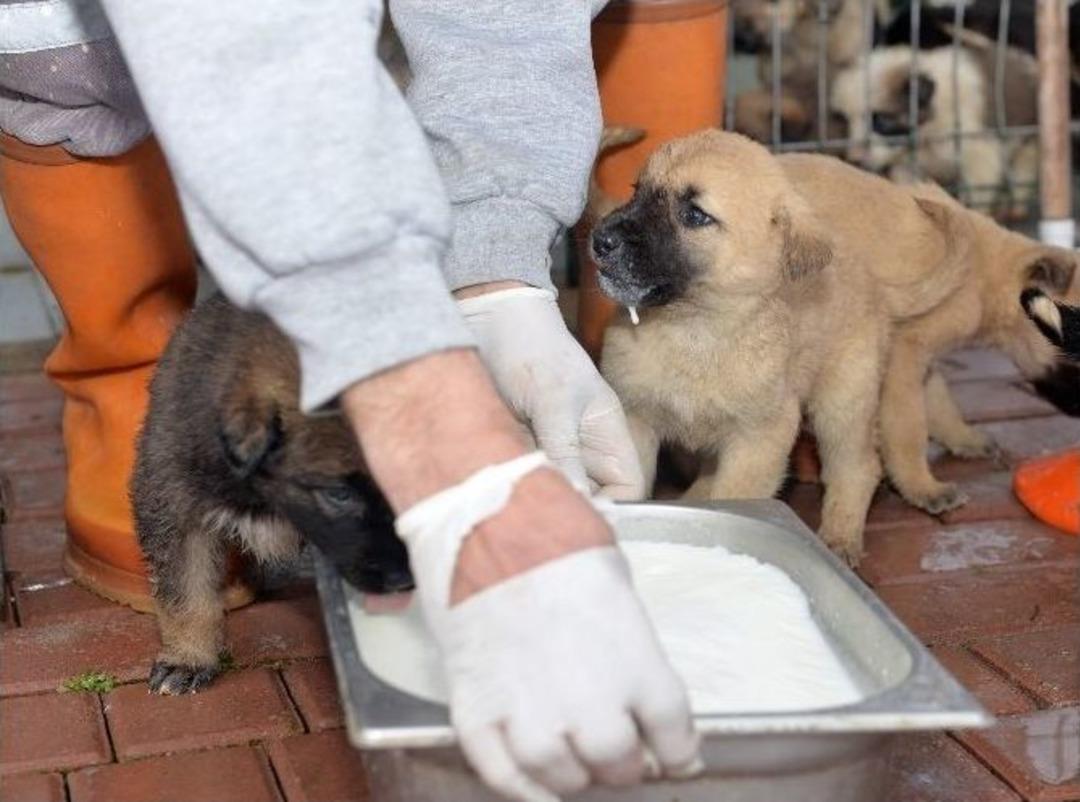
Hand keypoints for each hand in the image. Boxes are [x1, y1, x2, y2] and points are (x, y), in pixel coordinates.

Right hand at [398, 459, 701, 801]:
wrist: (485, 520)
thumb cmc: (556, 536)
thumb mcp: (616, 584)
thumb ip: (629, 643)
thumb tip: (632, 676)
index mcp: (638, 665)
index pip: (674, 738)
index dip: (678, 753)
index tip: (676, 756)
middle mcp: (590, 703)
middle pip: (619, 766)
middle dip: (622, 763)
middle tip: (616, 750)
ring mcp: (529, 713)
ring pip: (562, 779)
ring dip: (573, 776)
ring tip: (573, 759)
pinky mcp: (477, 712)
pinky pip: (502, 775)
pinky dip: (521, 788)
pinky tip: (533, 782)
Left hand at [455, 285, 644, 499]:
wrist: (483, 319)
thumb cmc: (530, 348)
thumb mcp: (552, 400)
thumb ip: (564, 449)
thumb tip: (575, 499)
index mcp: (606, 435)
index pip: (627, 488)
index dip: (615, 510)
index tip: (580, 521)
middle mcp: (581, 450)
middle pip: (590, 500)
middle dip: (570, 511)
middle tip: (542, 517)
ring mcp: (546, 453)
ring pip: (553, 494)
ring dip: (537, 501)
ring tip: (517, 502)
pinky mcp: (514, 452)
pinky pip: (520, 482)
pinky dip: (511, 488)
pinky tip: (497, 488)